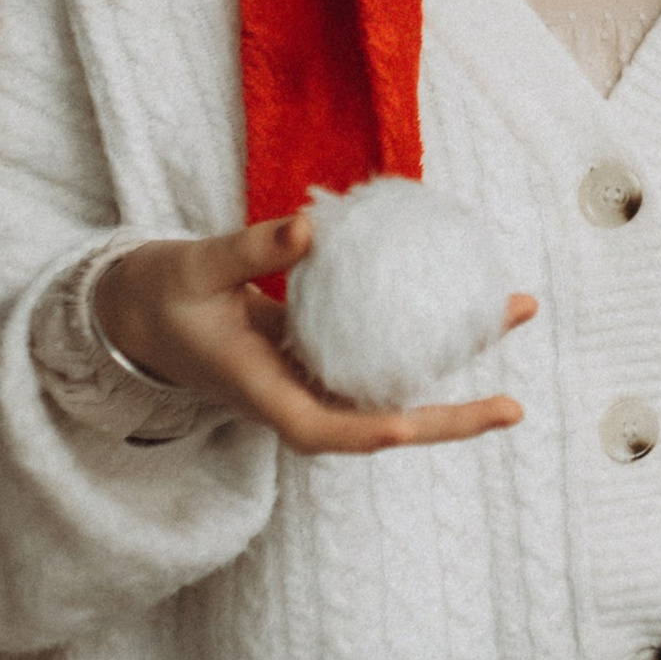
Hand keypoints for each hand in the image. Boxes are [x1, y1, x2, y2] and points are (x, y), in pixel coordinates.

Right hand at [93, 211, 536, 456]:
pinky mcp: (326, 357)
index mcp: (263, 395)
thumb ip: (250, 250)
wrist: (144, 313)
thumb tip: (311, 227)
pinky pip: (385, 351)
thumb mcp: (196, 268)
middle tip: (515, 406)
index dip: (371, 432)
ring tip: (513, 309)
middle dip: (451, 418)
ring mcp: (317, 381)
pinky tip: (464, 292)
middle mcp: (300, 398)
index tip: (412, 425)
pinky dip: (426, 327)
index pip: (324, 432)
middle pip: (384, 423)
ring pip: (395, 384)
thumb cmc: (164, 296)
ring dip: (455, 355)